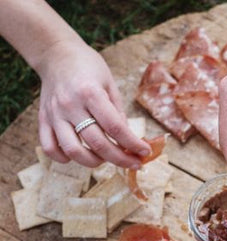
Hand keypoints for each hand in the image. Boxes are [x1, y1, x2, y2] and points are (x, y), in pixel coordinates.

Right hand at [36, 39, 150, 167]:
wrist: (55, 52)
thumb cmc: (88, 67)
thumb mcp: (110, 84)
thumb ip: (118, 113)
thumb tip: (128, 141)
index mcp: (90, 93)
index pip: (116, 128)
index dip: (133, 144)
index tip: (145, 152)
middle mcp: (71, 105)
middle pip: (98, 144)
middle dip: (121, 159)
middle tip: (134, 163)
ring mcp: (54, 114)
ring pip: (73, 151)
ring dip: (94, 162)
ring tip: (106, 159)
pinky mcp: (43, 119)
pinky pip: (49, 148)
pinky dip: (64, 158)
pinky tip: (79, 155)